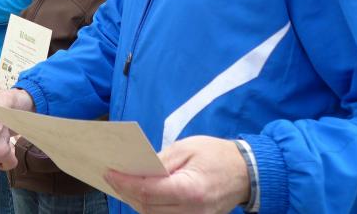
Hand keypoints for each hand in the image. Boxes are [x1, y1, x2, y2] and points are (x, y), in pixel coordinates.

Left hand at [104, 136, 249, 213]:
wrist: (247, 172)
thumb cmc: (217, 155)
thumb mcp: (186, 148)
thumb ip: (159, 161)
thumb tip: (135, 168)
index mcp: (190, 190)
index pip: (147, 191)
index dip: (124, 183)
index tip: (109, 173)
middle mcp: (192, 211)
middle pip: (147, 207)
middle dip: (126, 192)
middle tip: (112, 177)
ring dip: (135, 201)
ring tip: (123, 184)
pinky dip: (149, 206)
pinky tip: (141, 193)